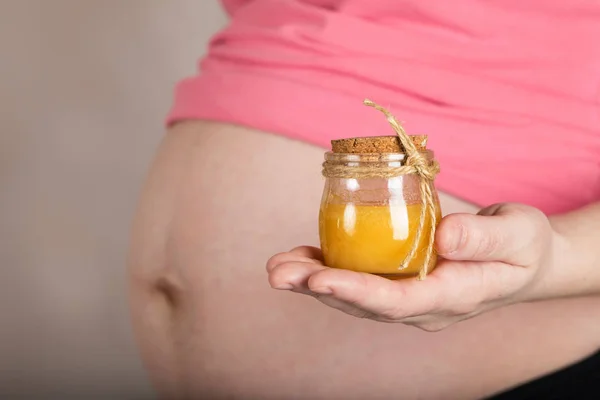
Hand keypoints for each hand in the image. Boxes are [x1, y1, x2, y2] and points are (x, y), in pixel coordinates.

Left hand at [267, 203, 564, 330]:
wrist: (525, 261)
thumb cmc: (524, 245)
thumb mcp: (519, 233)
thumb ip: (485, 237)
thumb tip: (445, 236)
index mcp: (453, 296)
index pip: (398, 301)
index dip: (356, 291)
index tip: (318, 278)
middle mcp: (424, 306)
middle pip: (365, 304)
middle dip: (318, 289)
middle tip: (277, 274)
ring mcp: (410, 298)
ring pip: (356, 295)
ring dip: (313, 282)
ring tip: (277, 268)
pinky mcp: (401, 282)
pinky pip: (360, 280)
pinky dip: (328, 270)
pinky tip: (301, 259)